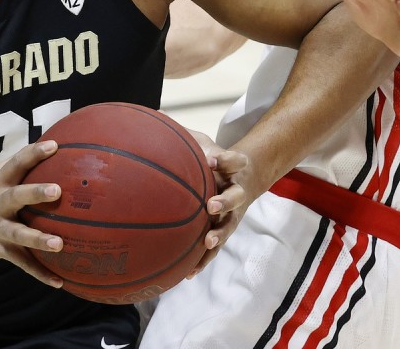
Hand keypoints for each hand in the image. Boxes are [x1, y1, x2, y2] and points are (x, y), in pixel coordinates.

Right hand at [0, 140, 65, 287]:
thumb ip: (19, 164)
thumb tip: (54, 144)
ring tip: (59, 244)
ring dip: (38, 239)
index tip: (54, 145)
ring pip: (20, 234)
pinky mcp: (1, 249)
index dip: (35, 153)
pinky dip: (40, 273)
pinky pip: (22, 263)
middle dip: (36, 193)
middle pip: (17, 196)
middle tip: (57, 191)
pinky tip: (59, 282)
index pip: (18, 163)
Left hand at [186, 130, 252, 277]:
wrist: (239, 177)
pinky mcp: (223, 230)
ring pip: (228, 226)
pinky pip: (215, 248)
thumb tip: (160, 126)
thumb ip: (190, 140)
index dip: (226, 161)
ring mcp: (231, 214)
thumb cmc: (213, 158)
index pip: (234, 160)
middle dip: (224, 202)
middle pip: (235, 196)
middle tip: (211, 206)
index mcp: (233, 168)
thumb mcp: (205, 143)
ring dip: (218, 234)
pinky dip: (204, 260)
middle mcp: (236, 191)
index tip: (211, 160)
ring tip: (207, 242)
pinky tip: (189, 272)